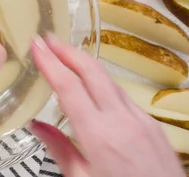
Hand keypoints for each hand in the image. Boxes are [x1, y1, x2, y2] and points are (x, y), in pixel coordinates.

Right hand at [29, 36, 184, 176]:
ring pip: (109, 80)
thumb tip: (37, 126)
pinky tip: (94, 86)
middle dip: (68, 51)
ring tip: (66, 56)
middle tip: (48, 39)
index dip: (50, 62)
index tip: (36, 45)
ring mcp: (140, 119)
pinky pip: (123, 95)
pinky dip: (103, 84)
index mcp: (97, 134)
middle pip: (92, 71)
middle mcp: (121, 120)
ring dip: (85, 64)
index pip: (68, 87)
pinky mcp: (152, 124)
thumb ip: (59, 148)